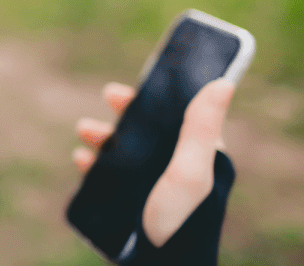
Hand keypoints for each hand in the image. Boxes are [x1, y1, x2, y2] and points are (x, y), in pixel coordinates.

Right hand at [73, 78, 234, 246]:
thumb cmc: (180, 222)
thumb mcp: (190, 172)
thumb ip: (201, 128)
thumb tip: (223, 82)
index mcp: (202, 161)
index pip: (182, 117)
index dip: (158, 99)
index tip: (133, 87)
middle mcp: (180, 173)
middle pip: (151, 131)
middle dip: (126, 114)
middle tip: (108, 97)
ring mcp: (155, 190)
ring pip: (128, 153)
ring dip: (105, 137)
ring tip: (84, 131)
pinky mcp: (134, 205)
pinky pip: (112, 178)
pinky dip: (95, 166)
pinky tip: (81, 161)